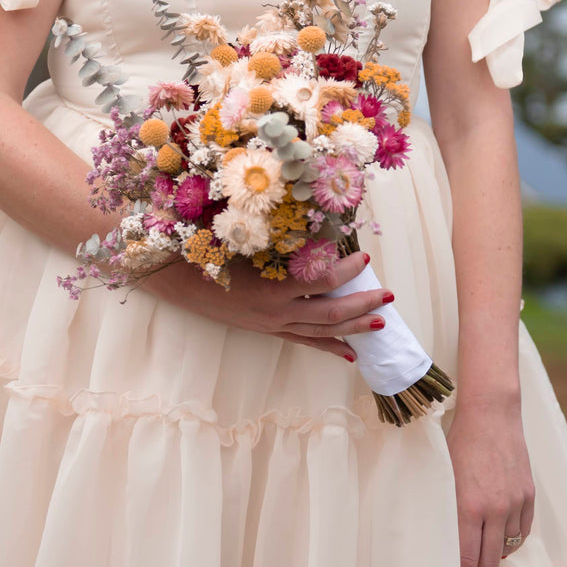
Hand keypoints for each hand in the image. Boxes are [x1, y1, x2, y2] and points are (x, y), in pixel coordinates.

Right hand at [140, 247, 390, 361]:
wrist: (178, 280)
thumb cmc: (208, 251)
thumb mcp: (242, 236)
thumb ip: (274, 230)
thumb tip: (307, 212)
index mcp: (270, 288)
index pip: (320, 281)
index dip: (346, 271)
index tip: (365, 256)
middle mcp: (276, 313)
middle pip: (329, 314)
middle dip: (362, 306)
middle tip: (389, 296)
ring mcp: (272, 325)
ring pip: (321, 333)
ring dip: (352, 328)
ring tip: (381, 324)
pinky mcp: (268, 330)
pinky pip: (305, 342)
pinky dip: (329, 346)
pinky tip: (350, 353)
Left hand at [446, 396, 534, 566]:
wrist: (491, 413)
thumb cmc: (459, 442)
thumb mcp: (445, 477)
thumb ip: (448, 512)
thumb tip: (445, 544)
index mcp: (467, 506)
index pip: (465, 560)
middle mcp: (494, 509)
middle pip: (487, 561)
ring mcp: (515, 503)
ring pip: (506, 550)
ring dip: (493, 555)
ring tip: (481, 550)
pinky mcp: (529, 496)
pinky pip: (522, 534)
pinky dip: (510, 541)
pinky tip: (499, 536)